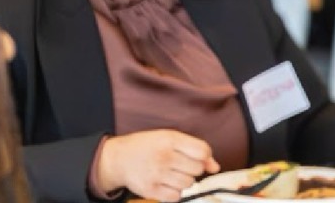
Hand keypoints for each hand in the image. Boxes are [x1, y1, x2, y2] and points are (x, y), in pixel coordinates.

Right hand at [93, 130, 219, 202]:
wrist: (119, 158)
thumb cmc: (148, 147)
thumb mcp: (170, 138)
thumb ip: (196, 150)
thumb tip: (215, 167)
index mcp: (169, 140)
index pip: (202, 151)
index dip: (204, 156)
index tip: (196, 156)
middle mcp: (163, 157)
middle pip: (197, 169)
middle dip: (193, 168)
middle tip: (180, 165)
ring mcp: (156, 174)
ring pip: (189, 184)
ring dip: (185, 180)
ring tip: (172, 174)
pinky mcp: (150, 190)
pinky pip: (176, 196)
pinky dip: (175, 192)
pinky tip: (166, 183)